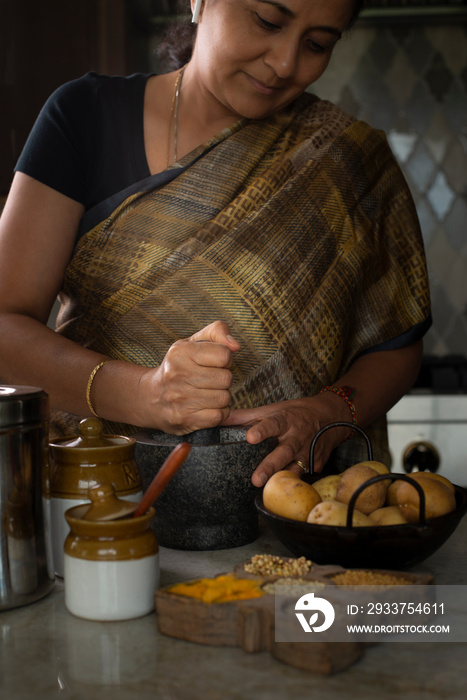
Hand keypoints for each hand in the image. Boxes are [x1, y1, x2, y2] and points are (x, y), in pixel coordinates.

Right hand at [138, 321, 240, 433]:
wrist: (149, 397)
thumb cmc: (178, 367)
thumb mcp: (193, 342)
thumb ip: (217, 332)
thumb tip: (236, 346)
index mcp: (181, 352)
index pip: (224, 355)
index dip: (225, 359)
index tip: (214, 363)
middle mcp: (178, 374)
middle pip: (226, 379)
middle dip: (223, 380)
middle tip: (210, 380)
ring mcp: (180, 399)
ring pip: (224, 399)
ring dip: (221, 397)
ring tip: (207, 394)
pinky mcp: (184, 419)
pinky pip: (218, 416)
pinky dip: (217, 413)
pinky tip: (206, 408)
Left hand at [224, 396, 350, 486]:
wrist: (329, 416)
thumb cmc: (293, 413)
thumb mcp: (271, 409)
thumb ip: (244, 416)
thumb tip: (218, 417)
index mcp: (284, 420)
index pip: (272, 424)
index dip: (262, 430)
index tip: (250, 437)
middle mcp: (296, 437)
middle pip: (283, 452)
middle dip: (270, 465)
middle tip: (256, 479)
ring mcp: (307, 452)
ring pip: (295, 468)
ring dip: (282, 479)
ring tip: (267, 489)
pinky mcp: (316, 464)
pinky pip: (304, 476)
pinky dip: (294, 485)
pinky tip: (282, 495)